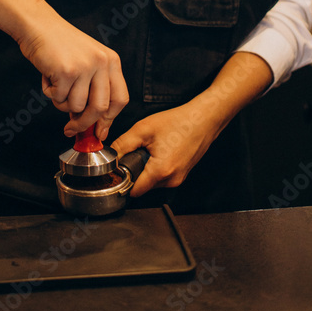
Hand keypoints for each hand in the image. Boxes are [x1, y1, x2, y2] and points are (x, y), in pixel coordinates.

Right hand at [18, 16, 128, 142]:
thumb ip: (93, 87)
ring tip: (56, 84)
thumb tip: (93, 122)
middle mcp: (102, 62)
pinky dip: (49, 92)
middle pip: (100, 108)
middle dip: (84, 123)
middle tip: (71, 129)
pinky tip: (48, 75)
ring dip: (61, 103)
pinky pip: (59, 98)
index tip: (100, 131)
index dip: (109, 119)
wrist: (38, 25)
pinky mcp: (66, 71)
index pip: (120, 99)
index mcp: (111, 60)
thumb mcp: (87, 61)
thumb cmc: (60, 45)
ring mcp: (85, 66)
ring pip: (76, 106)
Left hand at [110, 98, 224, 196]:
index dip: (122, 181)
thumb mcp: (143, 129)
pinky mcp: (182, 175)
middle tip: (136, 152)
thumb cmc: (178, 122)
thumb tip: (109, 156)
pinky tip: (161, 150)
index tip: (117, 171)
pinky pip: (163, 176)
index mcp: (160, 172)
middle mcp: (171, 180)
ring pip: (153, 182)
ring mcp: (178, 179)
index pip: (133, 191)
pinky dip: (157, 167)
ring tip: (151, 148)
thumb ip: (122, 144)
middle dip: (136, 172)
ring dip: (147, 169)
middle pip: (142, 186)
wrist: (203, 120)